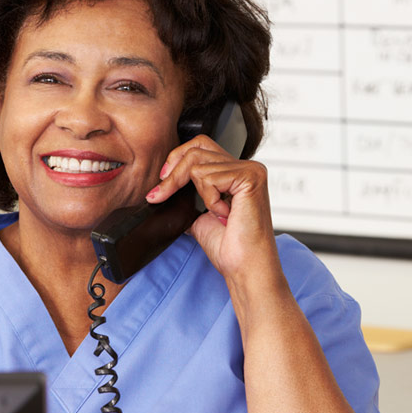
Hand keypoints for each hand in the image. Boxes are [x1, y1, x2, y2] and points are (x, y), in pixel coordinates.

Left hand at [145, 134, 282, 286]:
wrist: (244, 267)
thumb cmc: (230, 248)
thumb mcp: (200, 217)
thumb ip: (189, 198)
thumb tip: (164, 189)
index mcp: (236, 173)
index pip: (200, 145)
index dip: (177, 159)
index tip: (161, 185)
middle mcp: (247, 167)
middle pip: (196, 148)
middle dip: (173, 173)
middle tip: (160, 194)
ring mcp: (250, 170)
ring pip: (197, 163)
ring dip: (198, 194)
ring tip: (216, 214)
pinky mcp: (250, 177)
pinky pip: (209, 177)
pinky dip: (209, 199)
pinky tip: (225, 214)